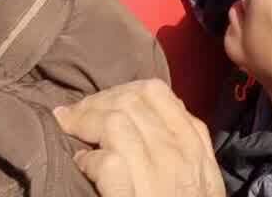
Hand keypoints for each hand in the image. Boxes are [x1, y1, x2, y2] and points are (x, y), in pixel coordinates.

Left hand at [54, 80, 222, 196]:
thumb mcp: (201, 179)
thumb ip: (184, 145)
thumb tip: (150, 116)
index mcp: (195, 147)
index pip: (157, 93)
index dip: (120, 90)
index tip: (102, 102)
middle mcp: (179, 157)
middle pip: (132, 103)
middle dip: (96, 102)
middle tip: (73, 114)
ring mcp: (157, 180)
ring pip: (117, 124)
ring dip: (85, 123)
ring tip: (70, 133)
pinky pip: (108, 163)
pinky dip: (90, 159)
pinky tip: (81, 164)